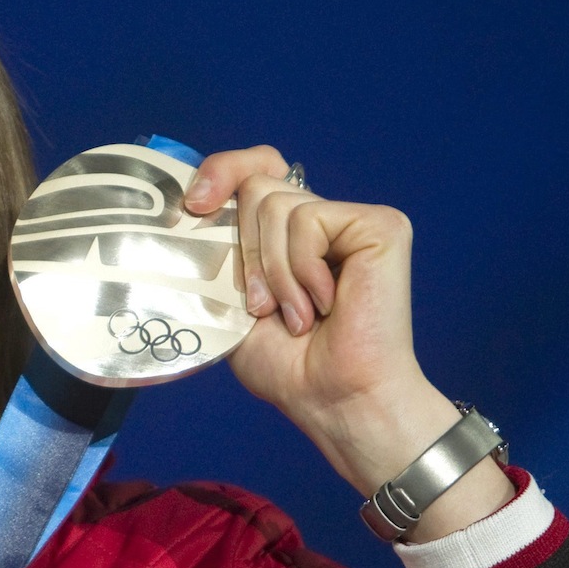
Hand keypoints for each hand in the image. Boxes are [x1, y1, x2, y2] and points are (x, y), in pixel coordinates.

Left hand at [184, 146, 513, 539]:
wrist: (332, 398)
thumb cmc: (287, 363)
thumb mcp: (230, 299)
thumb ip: (218, 248)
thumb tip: (189, 206)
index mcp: (288, 234)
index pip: (253, 169)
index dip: (222, 172)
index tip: (196, 206)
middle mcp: (323, 218)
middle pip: (256, 186)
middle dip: (246, 252)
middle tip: (265, 306)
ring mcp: (353, 219)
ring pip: (275, 204)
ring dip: (273, 272)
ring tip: (297, 315)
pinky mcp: (379, 225)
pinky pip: (308, 220)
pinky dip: (301, 270)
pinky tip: (324, 304)